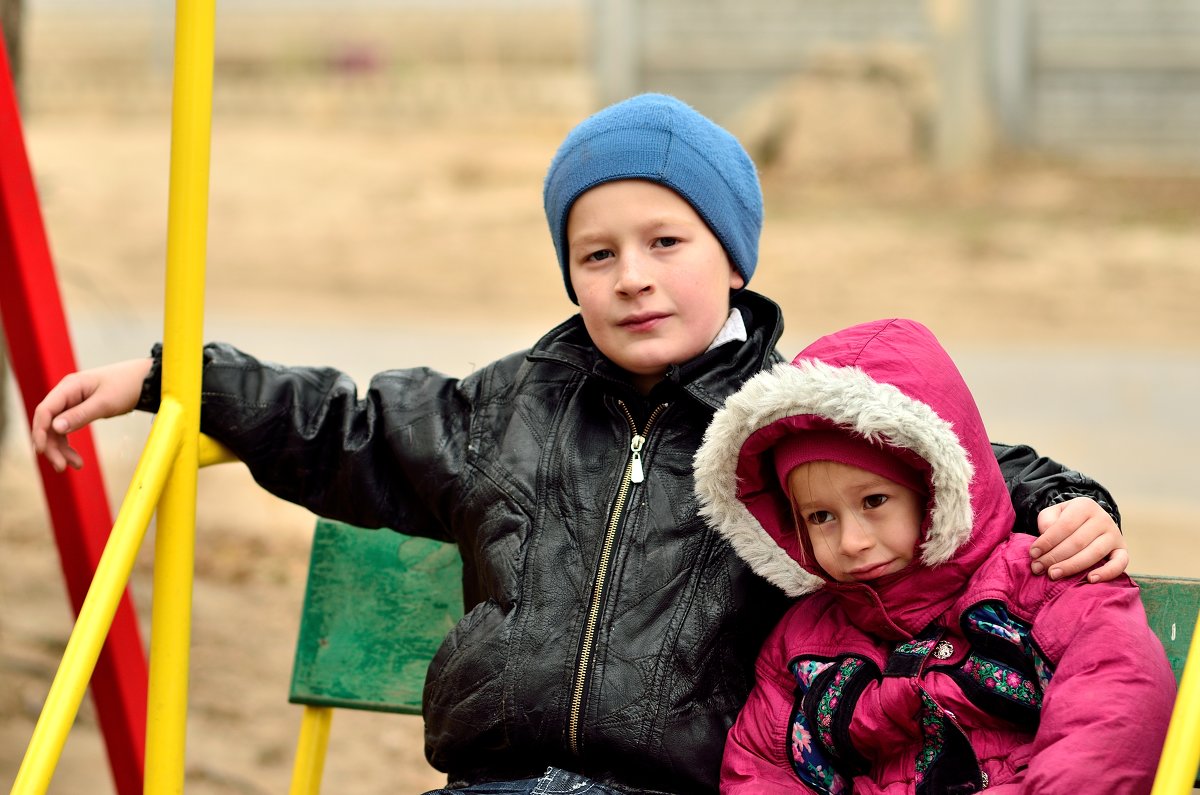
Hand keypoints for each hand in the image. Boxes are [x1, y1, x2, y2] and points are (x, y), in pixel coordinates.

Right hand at [31, 358, 153, 471]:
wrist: (144, 380)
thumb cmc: (126, 386)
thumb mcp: (105, 403)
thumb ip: (80, 415)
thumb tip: (55, 428)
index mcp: (69, 387)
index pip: (44, 410)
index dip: (40, 432)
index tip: (42, 451)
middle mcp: (65, 395)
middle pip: (47, 423)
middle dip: (51, 446)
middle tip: (61, 467)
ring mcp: (70, 404)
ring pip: (55, 431)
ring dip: (61, 449)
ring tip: (76, 466)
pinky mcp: (77, 412)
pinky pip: (66, 431)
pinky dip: (69, 446)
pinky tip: (77, 460)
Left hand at [1030, 497, 1127, 582]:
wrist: (1090, 521)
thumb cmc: (1066, 520)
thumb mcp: (1054, 514)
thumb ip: (1046, 521)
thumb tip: (1045, 538)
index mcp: (1084, 506)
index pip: (1064, 526)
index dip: (1047, 541)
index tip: (1033, 554)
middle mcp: (1103, 519)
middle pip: (1077, 542)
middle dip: (1055, 557)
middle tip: (1038, 568)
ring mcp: (1115, 535)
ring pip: (1094, 554)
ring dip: (1071, 566)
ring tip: (1053, 574)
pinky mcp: (1122, 550)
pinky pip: (1120, 564)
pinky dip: (1107, 573)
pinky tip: (1090, 579)